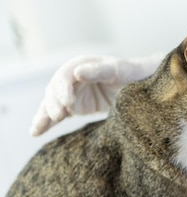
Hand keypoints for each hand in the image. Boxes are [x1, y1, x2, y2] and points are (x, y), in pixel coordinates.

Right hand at [30, 54, 162, 135]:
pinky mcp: (74, 107)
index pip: (64, 76)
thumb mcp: (119, 69)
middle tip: (59, 116)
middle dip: (53, 103)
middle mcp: (72, 78)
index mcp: (81, 64)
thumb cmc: (131, 73)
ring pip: (52, 104)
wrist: (141, 84)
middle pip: (54, 91)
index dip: (63, 89)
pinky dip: (47, 122)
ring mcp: (72, 93)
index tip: (68, 102)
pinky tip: (35, 132)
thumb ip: (99, 70)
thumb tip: (77, 72)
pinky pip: (58, 114)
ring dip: (43, 115)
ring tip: (36, 129)